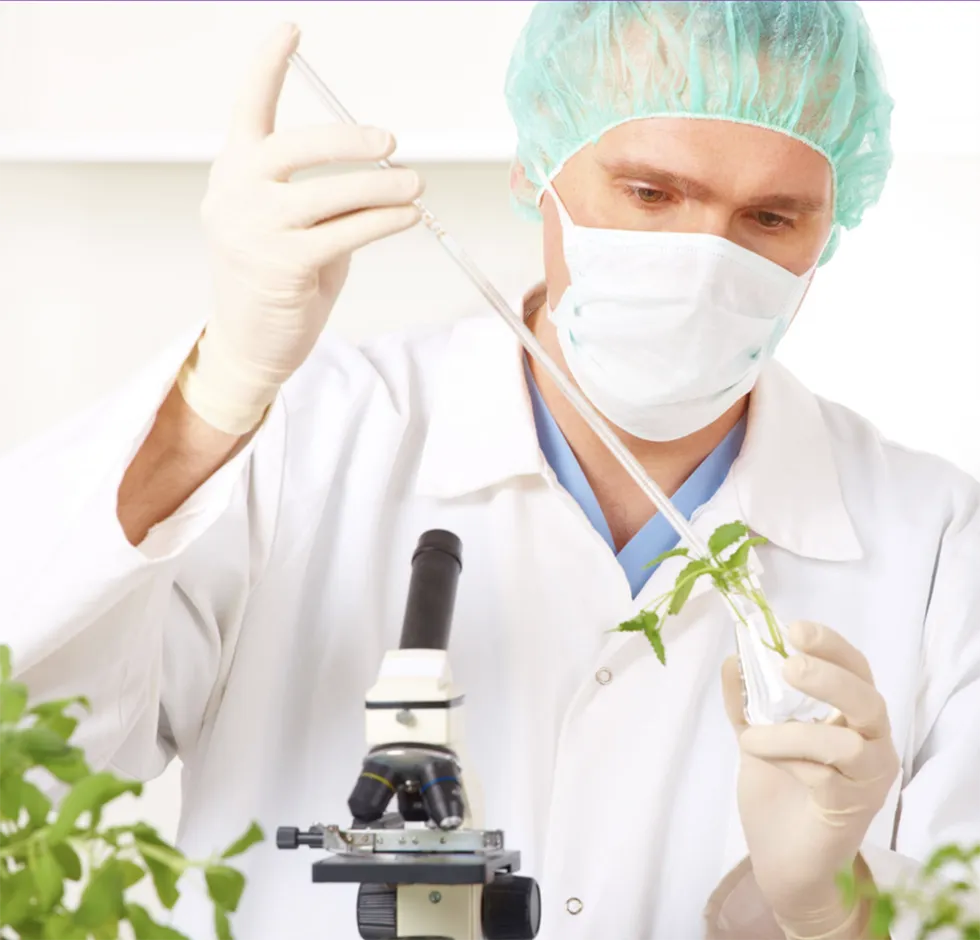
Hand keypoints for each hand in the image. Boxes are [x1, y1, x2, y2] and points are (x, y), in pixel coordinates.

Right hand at [177, 23, 423, 434]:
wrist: (251, 343)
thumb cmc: (276, 280)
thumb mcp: (290, 226)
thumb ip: (321, 195)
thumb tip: (382, 175)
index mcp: (235, 172)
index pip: (248, 108)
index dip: (268, 67)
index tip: (290, 30)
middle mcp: (236, 194)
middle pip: (294, 147)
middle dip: (347, 140)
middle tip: (389, 141)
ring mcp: (254, 230)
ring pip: (328, 194)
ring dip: (380, 186)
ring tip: (415, 184)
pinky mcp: (282, 265)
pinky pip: (345, 233)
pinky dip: (382, 221)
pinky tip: (406, 215)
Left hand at [722, 621, 899, 938]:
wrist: (782, 856)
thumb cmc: (778, 788)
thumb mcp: (755, 734)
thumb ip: (745, 699)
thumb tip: (731, 658)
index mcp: (851, 714)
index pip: (855, 668)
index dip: (830, 645)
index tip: (794, 628)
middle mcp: (871, 741)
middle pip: (867, 699)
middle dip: (829, 677)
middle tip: (790, 665)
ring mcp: (869, 778)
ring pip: (846, 743)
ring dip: (792, 733)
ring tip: (752, 737)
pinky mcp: (854, 808)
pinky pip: (827, 776)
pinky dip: (789, 761)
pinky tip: (764, 759)